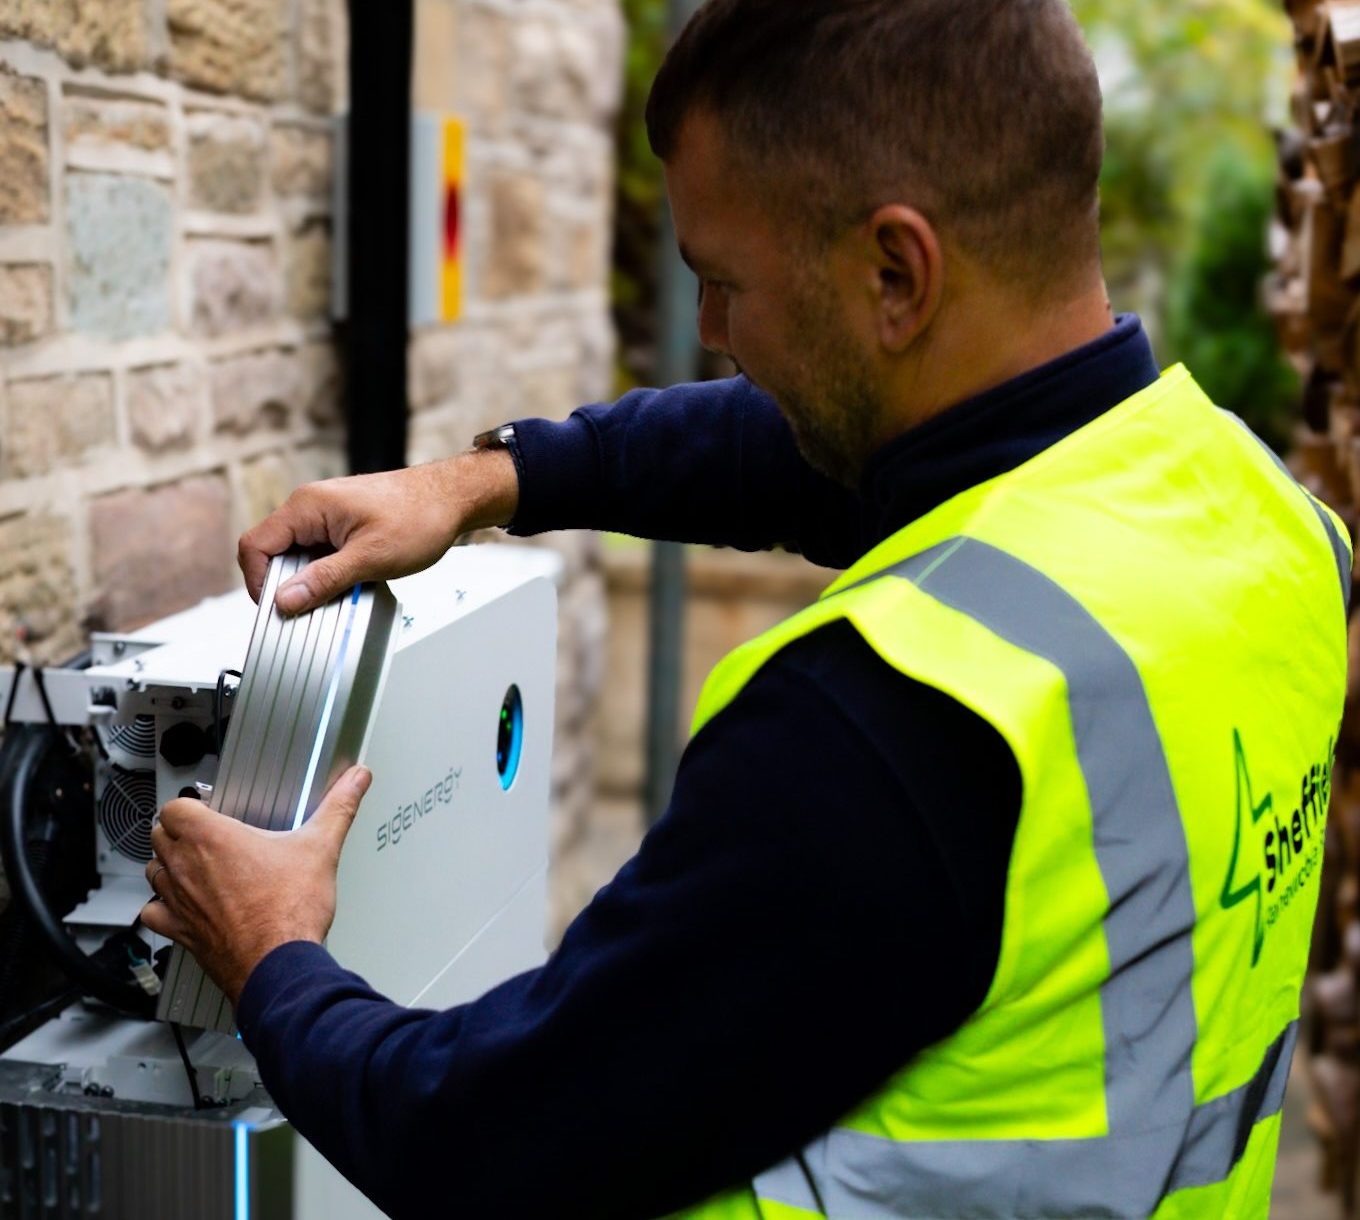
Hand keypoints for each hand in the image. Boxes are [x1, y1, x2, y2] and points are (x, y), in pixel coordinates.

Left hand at [140, 767, 372, 1003]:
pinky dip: (162, 907)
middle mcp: (187, 867)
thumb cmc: (290, 910)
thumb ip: (338, 807)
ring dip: (168, 865)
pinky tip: (181, 906)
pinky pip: (153, 913)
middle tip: (205, 835)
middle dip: (178, 831)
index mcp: (213, 838)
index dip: (190, 805)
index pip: (175, 807)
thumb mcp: (321, 848)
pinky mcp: (180, 931)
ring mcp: (179, 900)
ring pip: (153, 871)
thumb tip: (356, 780)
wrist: (277, 963)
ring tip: (193, 866)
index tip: (209, 809)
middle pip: (159, 835)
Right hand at [239, 449, 518, 614]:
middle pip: (273, 553)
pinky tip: (352, 583)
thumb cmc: (420, 516)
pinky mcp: (341, 524)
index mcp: (307, 507)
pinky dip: (328, 572)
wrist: (453, 498)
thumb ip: (324, 580)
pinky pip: (319, 553)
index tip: (277, 610)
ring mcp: (326, 514)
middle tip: (313, 609)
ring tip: (340, 594)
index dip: (258, 582)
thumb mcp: (371, 557)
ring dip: (311, 580)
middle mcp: (310, 506)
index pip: (255, 546)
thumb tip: (284, 600)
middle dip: (288, 585)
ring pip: (298, 556)